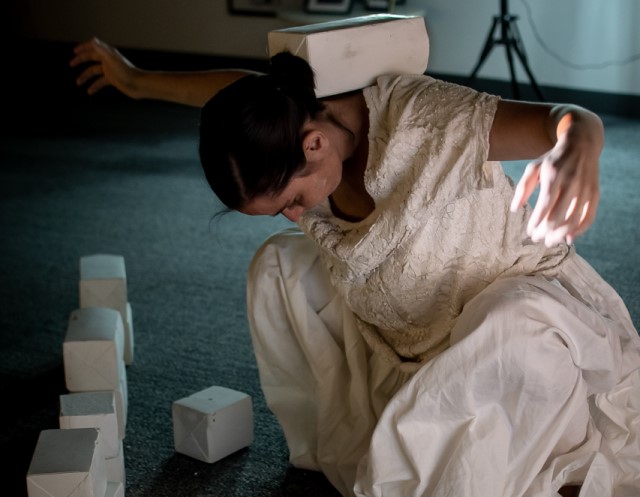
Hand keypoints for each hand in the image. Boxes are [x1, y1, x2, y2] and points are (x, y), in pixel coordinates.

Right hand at [70, 37, 140, 97]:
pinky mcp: (113, 80)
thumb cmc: (127, 73)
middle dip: (81, 60)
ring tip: (78, 82)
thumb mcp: (112, 61)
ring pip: (94, 72)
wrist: (139, 85)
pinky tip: (89, 92)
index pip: (93, 47)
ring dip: (85, 76)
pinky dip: (94, 86)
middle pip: (91, 58)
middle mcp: (109, 61)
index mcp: (108, 54)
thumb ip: (102, 50)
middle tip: (71, 64)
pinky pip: (100, 82)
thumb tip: (92, 40)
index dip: (83, 48)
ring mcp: (110, 70)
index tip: (74, 51)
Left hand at [510, 110, 602, 246]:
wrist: (582, 144)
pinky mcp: (595, 193)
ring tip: (549, 242)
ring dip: (561, 234)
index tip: (529, 233)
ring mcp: (585, 188)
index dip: (537, 221)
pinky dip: (579, 230)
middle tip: (537, 239)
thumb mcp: (534, 167)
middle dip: (547, 231)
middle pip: (559, 215)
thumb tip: (514, 209)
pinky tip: (568, 238)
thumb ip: (523, 187)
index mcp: (554, 175)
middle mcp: (571, 182)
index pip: (545, 204)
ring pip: (574, 218)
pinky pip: (589, 216)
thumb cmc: (553, 160)